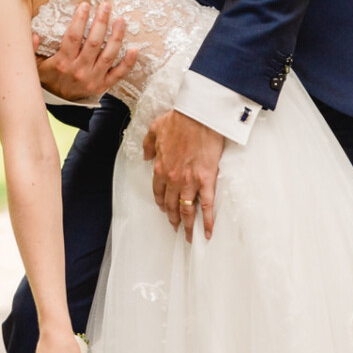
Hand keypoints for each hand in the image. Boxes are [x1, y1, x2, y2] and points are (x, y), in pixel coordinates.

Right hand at [33, 0, 138, 101]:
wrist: (57, 100)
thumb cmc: (47, 76)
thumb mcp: (34, 64)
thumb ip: (31, 49)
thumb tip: (34, 34)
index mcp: (62, 62)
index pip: (73, 37)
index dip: (80, 19)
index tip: (85, 5)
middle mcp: (79, 70)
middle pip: (94, 43)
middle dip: (101, 22)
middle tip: (106, 6)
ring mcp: (93, 78)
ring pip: (108, 55)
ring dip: (117, 36)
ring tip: (121, 20)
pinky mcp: (102, 85)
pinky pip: (118, 74)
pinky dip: (128, 62)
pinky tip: (134, 49)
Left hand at [142, 110, 222, 241]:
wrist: (198, 116)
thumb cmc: (179, 120)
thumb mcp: (155, 129)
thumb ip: (148, 145)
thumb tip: (145, 156)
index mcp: (160, 168)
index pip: (159, 192)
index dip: (162, 203)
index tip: (164, 209)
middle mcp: (173, 179)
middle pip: (171, 205)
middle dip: (173, 219)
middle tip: (175, 227)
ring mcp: (189, 182)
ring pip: (186, 210)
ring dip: (187, 225)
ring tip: (189, 236)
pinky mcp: (206, 181)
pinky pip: (206, 206)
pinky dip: (206, 221)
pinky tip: (207, 232)